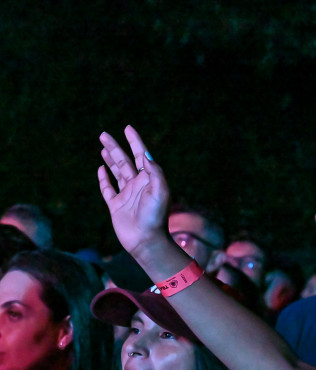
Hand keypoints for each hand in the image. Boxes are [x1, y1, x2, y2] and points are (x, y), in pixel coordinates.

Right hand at [98, 126, 170, 257]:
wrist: (146, 240)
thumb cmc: (156, 217)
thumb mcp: (160, 192)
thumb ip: (155, 172)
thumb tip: (145, 155)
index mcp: (149, 180)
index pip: (141, 156)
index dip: (135, 141)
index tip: (127, 128)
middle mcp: (138, 185)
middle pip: (125, 161)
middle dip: (115, 147)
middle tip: (103, 134)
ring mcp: (126, 195)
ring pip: (116, 172)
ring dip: (110, 159)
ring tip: (102, 146)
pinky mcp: (116, 205)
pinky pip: (108, 189)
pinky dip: (103, 179)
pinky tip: (100, 169)